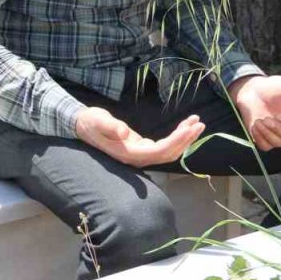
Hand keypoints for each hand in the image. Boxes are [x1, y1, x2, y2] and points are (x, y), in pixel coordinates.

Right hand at [75, 107, 205, 167]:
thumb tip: (124, 133)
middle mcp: (137, 158)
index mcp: (129, 154)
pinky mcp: (142, 148)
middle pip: (168, 154)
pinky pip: (164, 146)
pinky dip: (176, 137)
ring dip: (184, 139)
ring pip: (169, 151)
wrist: (82, 125)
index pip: (160, 151)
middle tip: (199, 123)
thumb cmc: (90, 122)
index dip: (176, 141)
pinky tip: (184, 128)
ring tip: (196, 123)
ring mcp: (140, 154)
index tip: (189, 127)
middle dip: (185, 140)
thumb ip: (110, 126)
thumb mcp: (98, 121)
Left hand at [230, 75, 280, 151]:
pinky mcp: (266, 138)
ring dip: (267, 132)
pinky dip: (259, 137)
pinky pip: (265, 146)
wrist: (253, 90)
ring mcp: (280, 135)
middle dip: (278, 128)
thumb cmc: (276, 87)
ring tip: (259, 121)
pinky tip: (255, 125)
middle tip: (266, 118)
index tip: (280, 115)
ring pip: (279, 143)